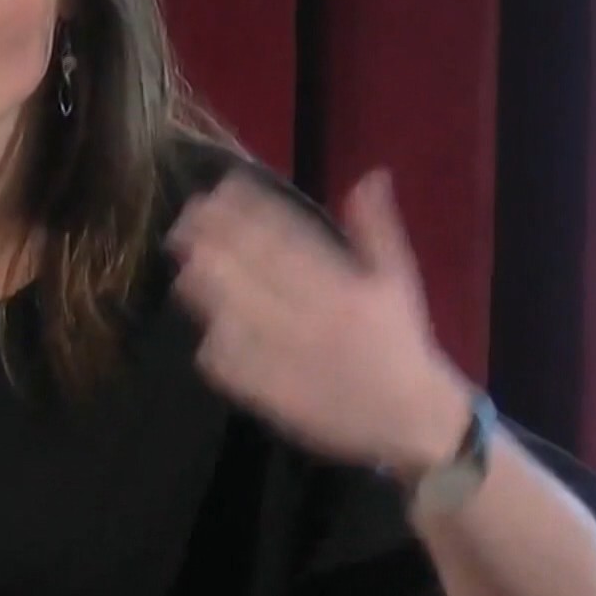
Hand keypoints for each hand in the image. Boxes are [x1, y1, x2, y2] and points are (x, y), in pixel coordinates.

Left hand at [164, 168, 473, 476]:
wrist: (410, 420)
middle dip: (210, 241)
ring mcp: (284, 356)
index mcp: (339, 287)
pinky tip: (205, 326)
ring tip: (185, 264)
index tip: (219, 189)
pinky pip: (226, 363)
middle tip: (186, 220)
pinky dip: (212, 343)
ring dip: (202, 285)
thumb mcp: (398, 280)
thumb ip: (377, 228)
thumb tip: (370, 175)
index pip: (281, 238)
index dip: (245, 211)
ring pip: (227, 313)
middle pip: (244, 270)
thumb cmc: (401, 343)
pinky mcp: (269, 392)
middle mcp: (308, 317)